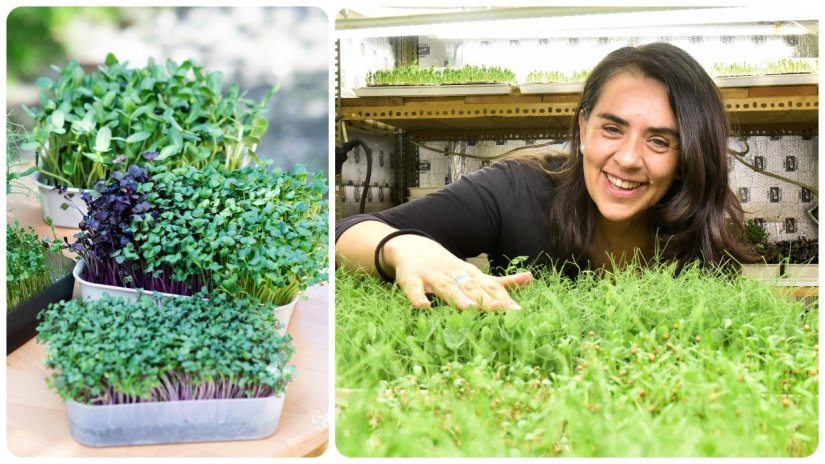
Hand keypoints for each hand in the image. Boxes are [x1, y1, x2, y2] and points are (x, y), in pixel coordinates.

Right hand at [382, 234, 532, 309]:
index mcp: (469, 273)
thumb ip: (499, 280)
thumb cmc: (446, 266)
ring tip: (469, 309)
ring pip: (446, 288)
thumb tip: (530, 279)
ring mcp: (432, 276)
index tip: (518, 312)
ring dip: (457, 297)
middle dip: (486, 300)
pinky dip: (418, 298)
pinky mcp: (410, 280)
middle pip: (471, 287)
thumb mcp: (473, 272)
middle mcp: (453, 273)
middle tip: (502, 311)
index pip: (489, 286)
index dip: (503, 298)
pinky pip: (414, 290)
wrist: (410, 245)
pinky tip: (423, 307)